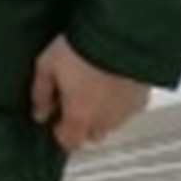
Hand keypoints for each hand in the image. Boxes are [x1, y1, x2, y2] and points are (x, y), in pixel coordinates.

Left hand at [30, 34, 150, 151]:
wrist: (117, 38)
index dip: (60, 133)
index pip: (69, 142)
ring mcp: (125, 112)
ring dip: (100, 113)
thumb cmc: (81, 50)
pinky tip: (110, 83)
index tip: (55, 120)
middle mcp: (104, 120)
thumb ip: (41, 94)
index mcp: (80, 116)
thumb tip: (39, 112)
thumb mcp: (47, 66)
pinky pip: (127, 109)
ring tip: (92, 87)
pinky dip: (118, 102)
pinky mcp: (141, 100)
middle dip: (81, 123)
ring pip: (110, 123)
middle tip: (72, 101)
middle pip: (91, 134)